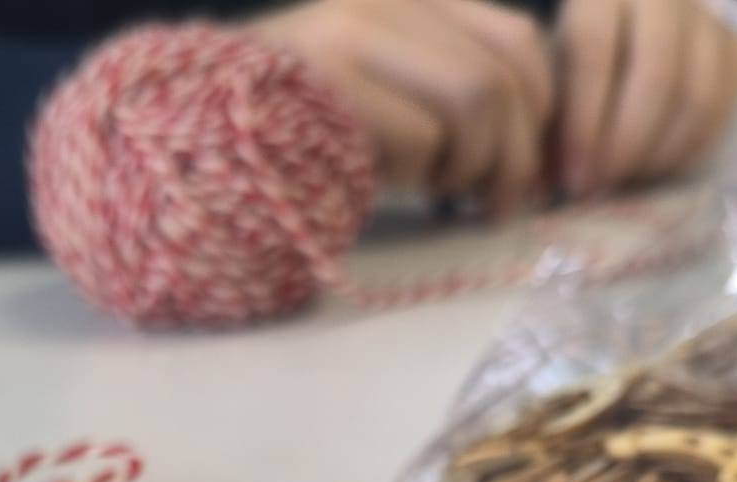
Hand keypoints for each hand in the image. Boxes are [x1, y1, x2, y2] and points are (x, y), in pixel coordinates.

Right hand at [246, 0, 556, 219]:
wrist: (195, 143)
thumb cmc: (301, 140)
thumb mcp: (389, 105)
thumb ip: (452, 100)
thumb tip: (536, 155)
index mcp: (408, 1)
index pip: (519, 41)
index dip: (542, 115)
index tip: (528, 173)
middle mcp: (387, 1)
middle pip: (506, 75)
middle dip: (515, 155)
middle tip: (496, 207)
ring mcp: (355, 30)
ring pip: (477, 97)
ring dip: (470, 165)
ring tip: (435, 195)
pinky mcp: (331, 74)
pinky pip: (422, 133)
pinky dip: (417, 176)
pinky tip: (385, 185)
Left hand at [553, 0, 736, 197]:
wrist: (630, 28)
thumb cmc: (578, 63)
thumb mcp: (553, 76)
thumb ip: (547, 121)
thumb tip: (541, 185)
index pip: (594, 54)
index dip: (584, 125)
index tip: (574, 177)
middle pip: (657, 77)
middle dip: (626, 146)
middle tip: (603, 186)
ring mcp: (704, 19)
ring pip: (697, 96)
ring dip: (660, 154)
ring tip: (628, 180)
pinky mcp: (732, 47)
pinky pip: (723, 107)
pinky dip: (690, 149)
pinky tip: (658, 169)